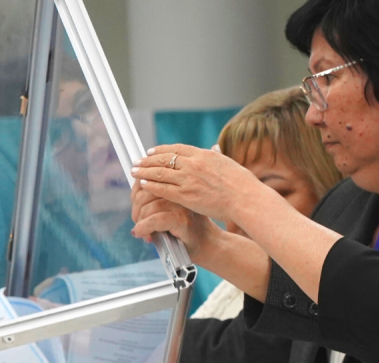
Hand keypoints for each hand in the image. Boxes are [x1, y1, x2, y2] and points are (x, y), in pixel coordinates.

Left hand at [130, 185, 225, 252]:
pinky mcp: (182, 220)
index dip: (135, 193)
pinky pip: (154, 220)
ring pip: (148, 208)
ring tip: (142, 231)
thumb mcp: (171, 210)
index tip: (135, 206)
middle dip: (136, 210)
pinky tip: (141, 233)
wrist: (209, 244)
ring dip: (140, 222)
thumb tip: (134, 200)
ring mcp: (182, 206)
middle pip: (145, 193)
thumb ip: (157, 202)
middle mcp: (179, 192)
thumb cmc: (187, 229)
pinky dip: (144, 228)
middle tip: (138, 222)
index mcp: (176, 185)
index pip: (148, 180)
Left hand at [131, 144, 267, 221]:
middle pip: (164, 158)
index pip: (176, 149)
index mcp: (204, 154)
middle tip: (137, 161)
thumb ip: (217, 155)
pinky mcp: (185, 195)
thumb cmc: (241, 184)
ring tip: (134, 171)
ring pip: (160, 172)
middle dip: (147, 160)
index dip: (161, 150)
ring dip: (144, 171)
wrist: (245, 198)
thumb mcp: (228, 163)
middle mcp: (193, 164)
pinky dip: (151, 185)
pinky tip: (143, 184)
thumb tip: (214, 148)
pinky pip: (163, 188)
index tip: (151, 151)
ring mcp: (188, 179)